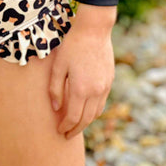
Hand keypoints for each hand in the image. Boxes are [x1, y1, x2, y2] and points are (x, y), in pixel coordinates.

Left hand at [48, 4, 115, 137]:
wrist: (94, 30)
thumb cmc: (72, 45)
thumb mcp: (58, 65)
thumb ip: (55, 89)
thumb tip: (56, 108)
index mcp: (81, 89)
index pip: (74, 117)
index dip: (66, 126)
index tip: (59, 130)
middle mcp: (95, 91)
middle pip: (86, 119)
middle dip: (76, 129)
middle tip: (67, 135)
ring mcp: (105, 86)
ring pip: (96, 112)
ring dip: (86, 122)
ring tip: (76, 125)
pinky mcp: (110, 80)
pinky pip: (102, 102)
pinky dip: (94, 110)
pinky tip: (86, 108)